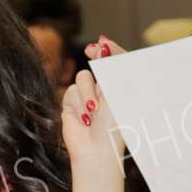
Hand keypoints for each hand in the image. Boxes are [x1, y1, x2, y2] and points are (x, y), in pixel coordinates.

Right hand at [60, 38, 125, 175]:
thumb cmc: (113, 124)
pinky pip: (71, 91)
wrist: (96, 149)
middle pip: (97, 63)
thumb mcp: (116, 91)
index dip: (108, 50)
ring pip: (82, 77)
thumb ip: (109, 67)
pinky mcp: (72, 104)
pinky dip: (77, 105)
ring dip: (88, 93)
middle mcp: (104, 90)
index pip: (115, 61)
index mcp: (120, 86)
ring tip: (93, 112)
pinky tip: (83, 119)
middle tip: (93, 52)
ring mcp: (87, 96)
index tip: (102, 42)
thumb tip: (102, 44)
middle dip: (96, 59)